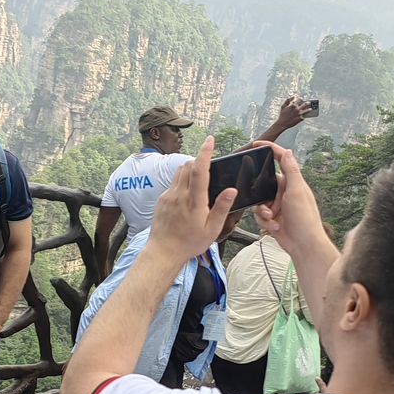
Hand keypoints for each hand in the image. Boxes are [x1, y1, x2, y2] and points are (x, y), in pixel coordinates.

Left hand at [148, 136, 236, 263]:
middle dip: (199, 161)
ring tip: (199, 180)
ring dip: (190, 169)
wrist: (163, 252)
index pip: (199, 169)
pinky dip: (181, 181)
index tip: (210, 140)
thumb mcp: (211, 230)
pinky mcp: (161, 200)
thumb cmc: (189, 243)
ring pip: (179, 172)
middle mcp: (179, 194)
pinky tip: (187, 195)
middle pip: (188, 166)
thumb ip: (222, 208)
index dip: (205, 152)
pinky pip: (172, 183)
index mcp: (194, 201)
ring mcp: (168, 196)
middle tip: (210, 168)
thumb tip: (231, 190)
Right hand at [253, 143, 327, 256]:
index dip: (270, 150)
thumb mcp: (297, 191)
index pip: (281, 160)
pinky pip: (260, 215)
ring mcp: (278, 205)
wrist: (303, 245)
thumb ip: (291, 171)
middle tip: (267, 204)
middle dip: (261, 196)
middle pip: (263, 184)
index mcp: (292, 182)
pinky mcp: (273, 218)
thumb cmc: (305, 219)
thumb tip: (288, 152)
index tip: (257, 144)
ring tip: (272, 218)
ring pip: (259, 202)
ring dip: (263, 212)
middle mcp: (285, 192)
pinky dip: (264, 222)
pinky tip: (274, 227)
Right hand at [276, 95, 311, 129]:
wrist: (283, 123)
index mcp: (294, 105)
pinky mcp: (301, 118)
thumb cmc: (282, 115)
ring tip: (311, 109)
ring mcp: (300, 114)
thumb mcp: (283, 106)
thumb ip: (288, 100)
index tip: (302, 99)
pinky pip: (304, 116)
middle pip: (305, 104)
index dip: (301, 99)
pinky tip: (304, 116)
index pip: (300, 100)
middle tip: (309, 102)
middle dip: (308, 103)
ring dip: (309, 109)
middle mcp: (298, 109)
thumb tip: (293, 96)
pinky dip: (304, 116)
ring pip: (307, 110)